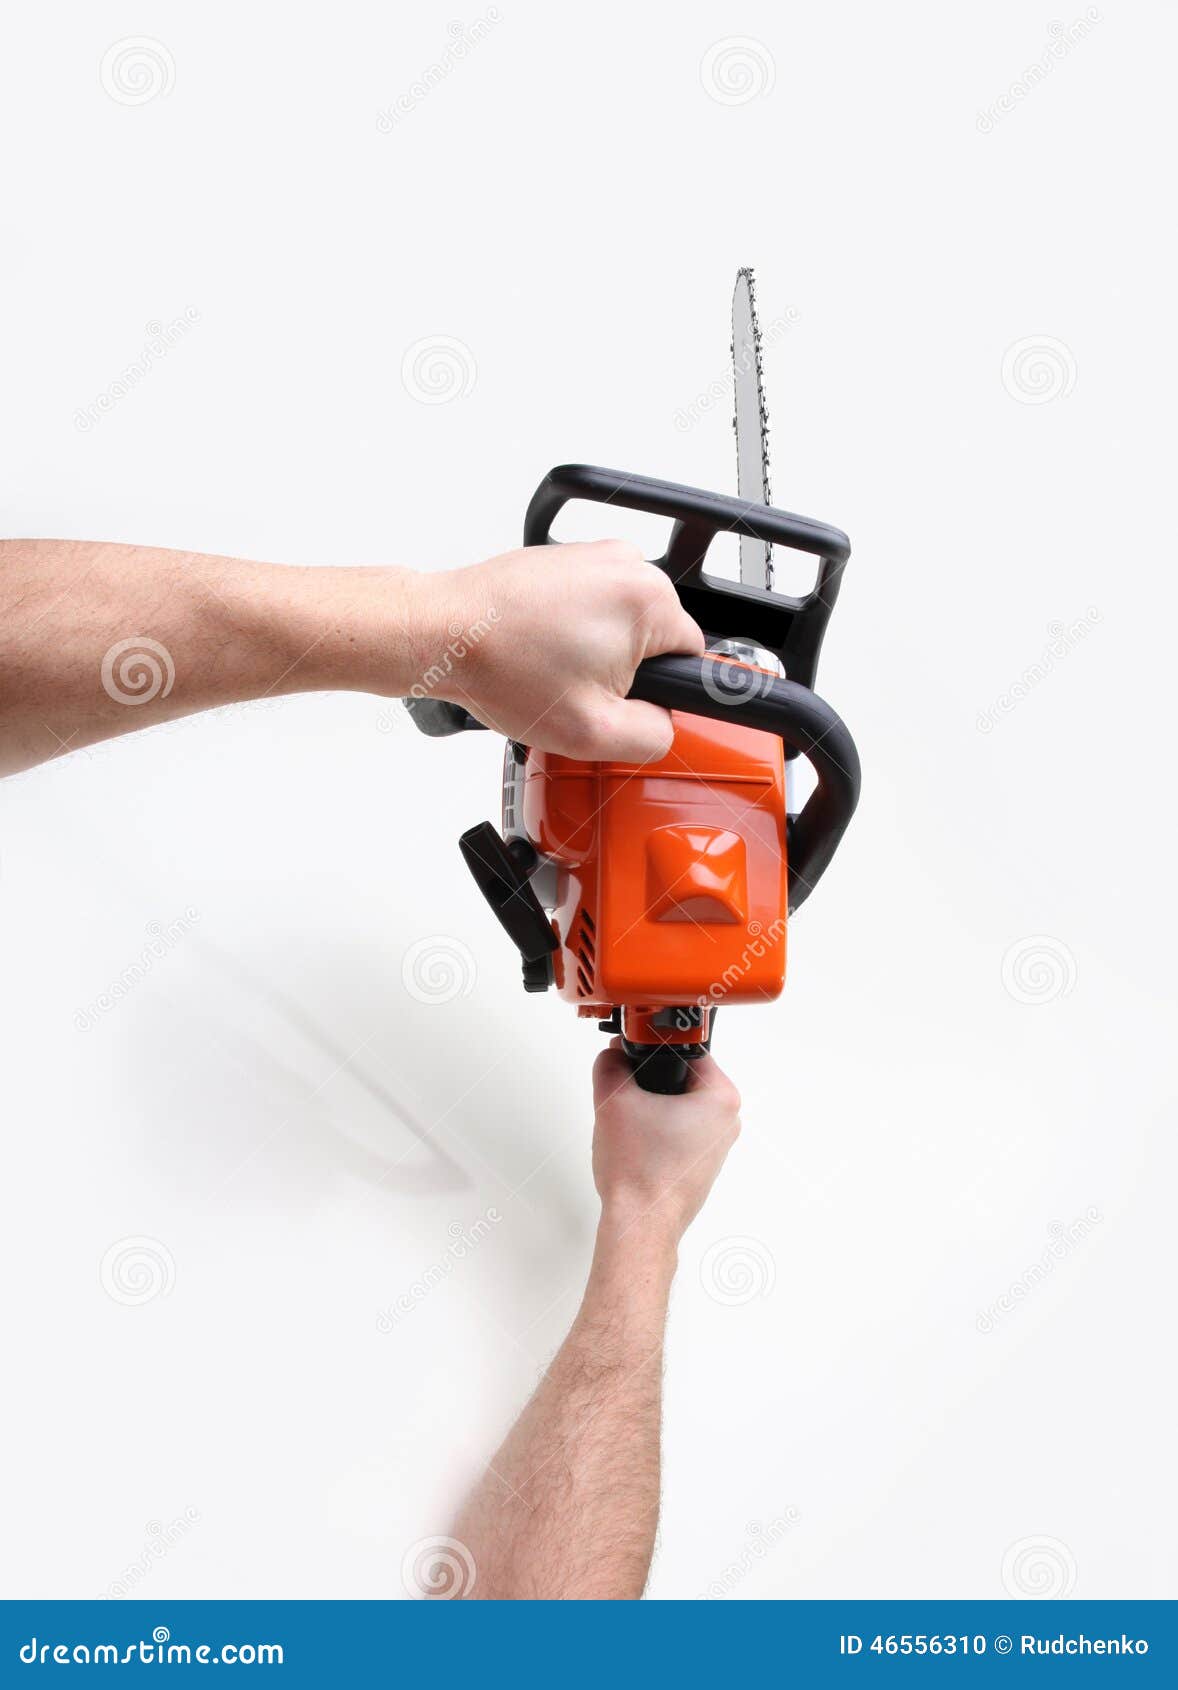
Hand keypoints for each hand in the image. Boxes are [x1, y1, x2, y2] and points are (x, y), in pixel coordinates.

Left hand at [417, 540, 703, 761]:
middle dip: (623, 673)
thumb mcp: (593, 733)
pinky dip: (569, 631)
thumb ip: (654, 736)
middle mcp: (629, 564)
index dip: (658, 693)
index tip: (619, 701)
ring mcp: (595, 555)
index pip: (693, 659)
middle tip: (573, 691)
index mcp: (649, 600)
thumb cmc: (501, 668)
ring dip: (594, 652)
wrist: (442, 633)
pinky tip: (536, 650)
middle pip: (656, 640)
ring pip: (622, 625)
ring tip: (547, 668)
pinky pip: (590, 607)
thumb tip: (665, 724)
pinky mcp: (566, 558)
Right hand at [590, 1041, 740, 1242]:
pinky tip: (639, 1145)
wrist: (640, 1222)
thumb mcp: (613, 1100)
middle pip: (683, 1079)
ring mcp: (717, 1145)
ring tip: (632, 1125)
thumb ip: (610, 1064)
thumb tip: (613, 1055)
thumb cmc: (639, 1173)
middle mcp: (728, 1121)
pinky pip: (680, 1132)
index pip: (686, 1052)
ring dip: (653, 1109)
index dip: (652, 1052)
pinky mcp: (703, 1164)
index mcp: (720, 1098)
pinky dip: (658, 1132)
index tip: (633, 1058)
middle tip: (628, 1096)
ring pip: (680, 1107)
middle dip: (651, 1084)